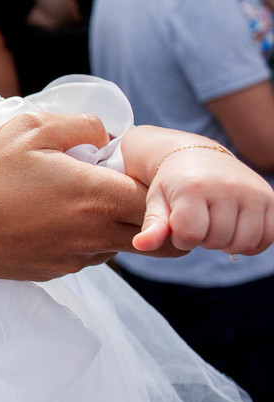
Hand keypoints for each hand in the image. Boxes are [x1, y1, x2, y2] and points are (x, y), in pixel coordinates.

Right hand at [0, 111, 177, 281]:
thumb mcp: (28, 128)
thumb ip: (81, 125)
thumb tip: (106, 136)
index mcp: (98, 196)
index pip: (163, 202)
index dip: (161, 184)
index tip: (137, 168)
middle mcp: (96, 234)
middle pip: (158, 237)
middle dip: (152, 213)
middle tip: (121, 186)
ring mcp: (76, 258)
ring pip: (119, 245)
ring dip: (112, 224)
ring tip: (72, 198)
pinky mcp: (54, 271)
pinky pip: (86, 254)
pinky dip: (81, 236)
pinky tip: (45, 216)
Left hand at [133, 148, 273, 252]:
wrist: (199, 155)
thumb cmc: (173, 183)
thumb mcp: (157, 201)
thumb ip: (153, 225)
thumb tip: (140, 245)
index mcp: (194, 187)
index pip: (190, 234)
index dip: (182, 238)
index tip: (178, 226)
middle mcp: (226, 187)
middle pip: (218, 240)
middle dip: (204, 240)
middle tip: (198, 224)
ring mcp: (252, 192)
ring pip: (244, 242)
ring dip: (227, 243)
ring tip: (214, 227)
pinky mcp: (270, 198)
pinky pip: (268, 237)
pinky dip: (251, 243)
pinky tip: (234, 231)